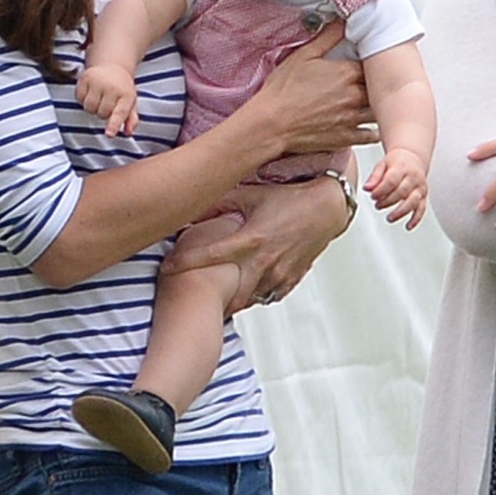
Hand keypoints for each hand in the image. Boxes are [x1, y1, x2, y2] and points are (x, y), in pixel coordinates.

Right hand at [75, 63, 138, 136]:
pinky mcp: (85, 78)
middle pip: (101, 114)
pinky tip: (90, 93)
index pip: (119, 113)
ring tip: (99, 99)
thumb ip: (131, 119)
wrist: (112, 66)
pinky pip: (79, 99)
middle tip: (107, 104)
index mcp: (127, 95)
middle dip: (103, 114)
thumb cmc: (122, 88)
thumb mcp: (130, 102)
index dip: (114, 125)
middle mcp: (112, 87)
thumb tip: (128, 133)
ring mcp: (98, 81)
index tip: (109, 134)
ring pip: (89, 108)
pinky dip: (83, 99)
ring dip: (92, 108)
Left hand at [160, 177, 348, 314]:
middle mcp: (264, 263)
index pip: (210, 255)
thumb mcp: (253, 194)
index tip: (166, 268)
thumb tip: (195, 199)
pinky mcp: (290, 280)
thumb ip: (223, 200)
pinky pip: (266, 296)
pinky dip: (251, 296)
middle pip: (227, 291)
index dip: (185, 262)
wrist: (328, 209)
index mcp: (252, 240)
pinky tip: (239, 293)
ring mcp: (278, 275)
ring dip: (229, 299)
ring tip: (209, 300)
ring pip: (247, 298)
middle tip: (187, 297)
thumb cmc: (291, 199)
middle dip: (208, 296)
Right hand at [258, 22, 378, 153]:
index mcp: (347, 73)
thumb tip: (342, 22)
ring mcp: (352, 118)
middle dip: (375, 85)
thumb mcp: (302, 56)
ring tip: (368, 103)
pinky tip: (364, 125)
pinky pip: (371, 135)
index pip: (374, 64)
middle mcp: (354, 95)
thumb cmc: (282, 91)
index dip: (371, 64)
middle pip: (379, 88)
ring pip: (378, 111)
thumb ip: (327, 38)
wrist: (270, 124)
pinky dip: (370, 130)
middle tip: (368, 83)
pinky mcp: (347, 137)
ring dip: (376, 107)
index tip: (366, 65)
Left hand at [363, 148, 427, 229]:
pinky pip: (422, 208)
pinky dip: (416, 219)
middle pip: (402, 192)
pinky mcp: (424, 195)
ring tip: (389, 218)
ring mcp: (420, 187)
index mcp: (402, 167)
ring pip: (413, 201)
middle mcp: (413, 177)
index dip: (381, 191)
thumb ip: (374, 177)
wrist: (412, 158)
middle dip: (388, 201)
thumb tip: (367, 188)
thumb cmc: (396, 162)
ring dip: (400, 212)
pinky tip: (408, 226)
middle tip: (377, 205)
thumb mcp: (382, 165)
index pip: (391, 181)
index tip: (372, 196)